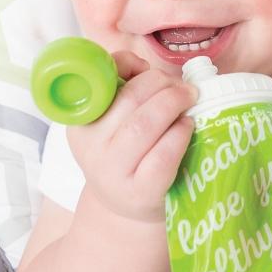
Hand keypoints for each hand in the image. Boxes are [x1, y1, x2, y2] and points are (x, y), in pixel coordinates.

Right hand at [66, 51, 197, 222]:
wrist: (129, 208)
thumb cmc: (128, 154)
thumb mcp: (115, 120)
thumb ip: (124, 85)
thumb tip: (139, 64)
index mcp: (82, 122)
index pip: (99, 81)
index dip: (127, 66)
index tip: (147, 68)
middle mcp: (92, 147)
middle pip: (129, 100)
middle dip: (162, 84)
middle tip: (184, 87)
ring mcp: (114, 172)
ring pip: (143, 125)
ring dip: (173, 104)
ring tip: (190, 100)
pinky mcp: (141, 192)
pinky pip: (163, 155)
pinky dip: (180, 134)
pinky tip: (188, 127)